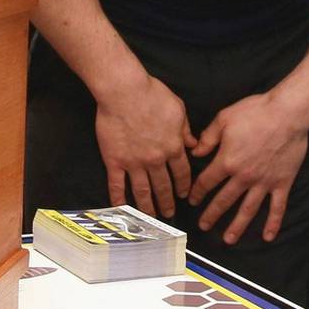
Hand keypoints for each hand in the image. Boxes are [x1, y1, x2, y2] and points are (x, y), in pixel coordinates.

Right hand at [94, 72, 194, 218]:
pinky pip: (117, 185)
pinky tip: (121, 208)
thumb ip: (186, 129)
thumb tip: (193, 144)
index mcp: (173, 147)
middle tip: (169, 213)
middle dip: (167, 202)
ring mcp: (134, 163)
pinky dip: (119, 199)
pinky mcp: (114, 161)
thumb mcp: (178, 109)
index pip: (182, 173)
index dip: (184, 186)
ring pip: (143, 191)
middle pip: (164, 186)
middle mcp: (156, 159)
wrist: (124, 91)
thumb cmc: (152, 94)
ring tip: (151, 217)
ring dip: (148, 206)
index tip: (185, 195)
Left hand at [187, 92, 308, 244]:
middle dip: (211, 215)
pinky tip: (268, 236)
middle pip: (224, 200)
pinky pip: (277, 207)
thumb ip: (208, 138)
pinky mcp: (282, 182)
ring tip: (228, 239)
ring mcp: (264, 182)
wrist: (288, 113)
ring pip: (248, 209)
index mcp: (227, 161)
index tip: (192, 200)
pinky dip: (273, 223)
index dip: (197, 193)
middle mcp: (243, 176)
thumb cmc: (256, 112)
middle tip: (204, 226)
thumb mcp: (224, 118)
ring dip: (237, 226)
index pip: (206, 182)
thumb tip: (195, 152)